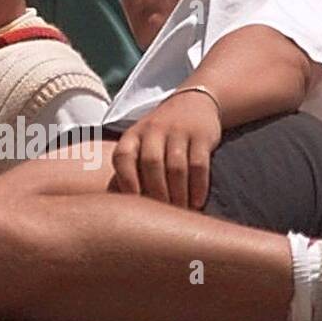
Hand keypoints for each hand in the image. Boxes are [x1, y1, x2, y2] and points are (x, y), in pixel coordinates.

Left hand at [110, 89, 220, 208]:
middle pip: (151, 164)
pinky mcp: (201, 135)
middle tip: (162, 217)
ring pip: (176, 167)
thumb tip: (120, 209)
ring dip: (178, 194)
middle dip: (156, 193)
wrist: (194, 102)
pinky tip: (197, 203)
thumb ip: (131, 170)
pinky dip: (198, 187)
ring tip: (180, 213)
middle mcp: (153, 130)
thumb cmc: (161, 136)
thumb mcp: (141, 143)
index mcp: (133, 135)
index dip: (125, 181)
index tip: (132, 206)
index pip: (123, 156)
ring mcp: (178, 130)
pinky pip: (199, 165)